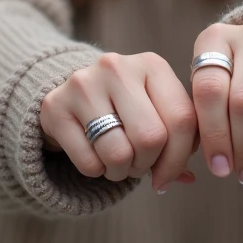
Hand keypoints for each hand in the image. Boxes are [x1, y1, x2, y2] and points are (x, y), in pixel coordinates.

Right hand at [40, 52, 197, 192]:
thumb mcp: (158, 111)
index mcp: (152, 64)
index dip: (178, 158)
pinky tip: (95, 155)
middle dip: (147, 164)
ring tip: (117, 161)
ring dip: (121, 171)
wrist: (74, 93)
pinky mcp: (55, 105)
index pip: (181, 119)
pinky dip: (97, 171)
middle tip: (138, 164)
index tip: (167, 176)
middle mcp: (117, 67)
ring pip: (118, 154)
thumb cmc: (128, 108)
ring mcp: (83, 84)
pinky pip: (89, 163)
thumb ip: (180, 140)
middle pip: (150, 138)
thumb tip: (186, 178)